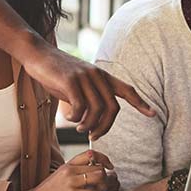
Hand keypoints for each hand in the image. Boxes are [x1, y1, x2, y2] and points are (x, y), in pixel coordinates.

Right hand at [8, 151, 116, 190]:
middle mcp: (70, 170)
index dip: (104, 159)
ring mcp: (70, 181)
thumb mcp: (60, 176)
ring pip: (99, 178)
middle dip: (105, 178)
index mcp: (68, 164)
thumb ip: (75, 172)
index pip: (91, 154)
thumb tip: (92, 172)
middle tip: (103, 187)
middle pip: (98, 167)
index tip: (109, 166)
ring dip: (102, 188)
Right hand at [18, 41, 152, 137]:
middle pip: (113, 108)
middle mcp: (97, 75)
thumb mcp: (77, 84)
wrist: (37, 54)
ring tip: (79, 128)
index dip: (141, 103)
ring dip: (89, 124)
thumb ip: (87, 98)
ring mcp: (84, 77)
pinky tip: (70, 118)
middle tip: (94, 136)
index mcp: (102, 76)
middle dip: (106, 127)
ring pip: (98, 109)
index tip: (153, 114)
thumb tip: (90, 119)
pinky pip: (81, 106)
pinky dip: (77, 118)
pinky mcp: (70, 80)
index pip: (127, 89)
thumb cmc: (56, 72)